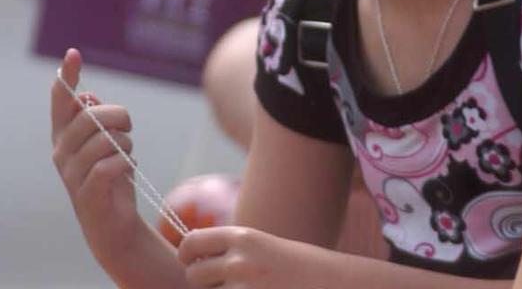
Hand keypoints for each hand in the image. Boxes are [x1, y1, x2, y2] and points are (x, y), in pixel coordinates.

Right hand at [49, 48, 142, 259]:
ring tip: (127, 154)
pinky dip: (125, 163)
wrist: (113, 224)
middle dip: (118, 116)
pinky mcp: (86, 192)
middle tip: (129, 127)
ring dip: (126, 143)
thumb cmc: (111, 179)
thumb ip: (96, 122)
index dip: (67, 77)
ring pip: (104, 139)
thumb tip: (86, 98)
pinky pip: (110, 164)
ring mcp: (71, 174)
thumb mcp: (107, 144)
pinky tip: (126, 169)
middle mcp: (61, 153)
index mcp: (64, 137)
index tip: (73, 54)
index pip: (61, 102)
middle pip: (89, 116)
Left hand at [178, 226, 321, 288]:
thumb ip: (232, 250)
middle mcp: (240, 261)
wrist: (334, 284)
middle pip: (193, 275)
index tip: (191, 261)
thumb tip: (193, 257)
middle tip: (225, 283)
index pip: (192, 242)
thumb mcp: (265, 247)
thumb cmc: (300, 267)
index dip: (187, 254)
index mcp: (244, 237)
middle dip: (203, 282)